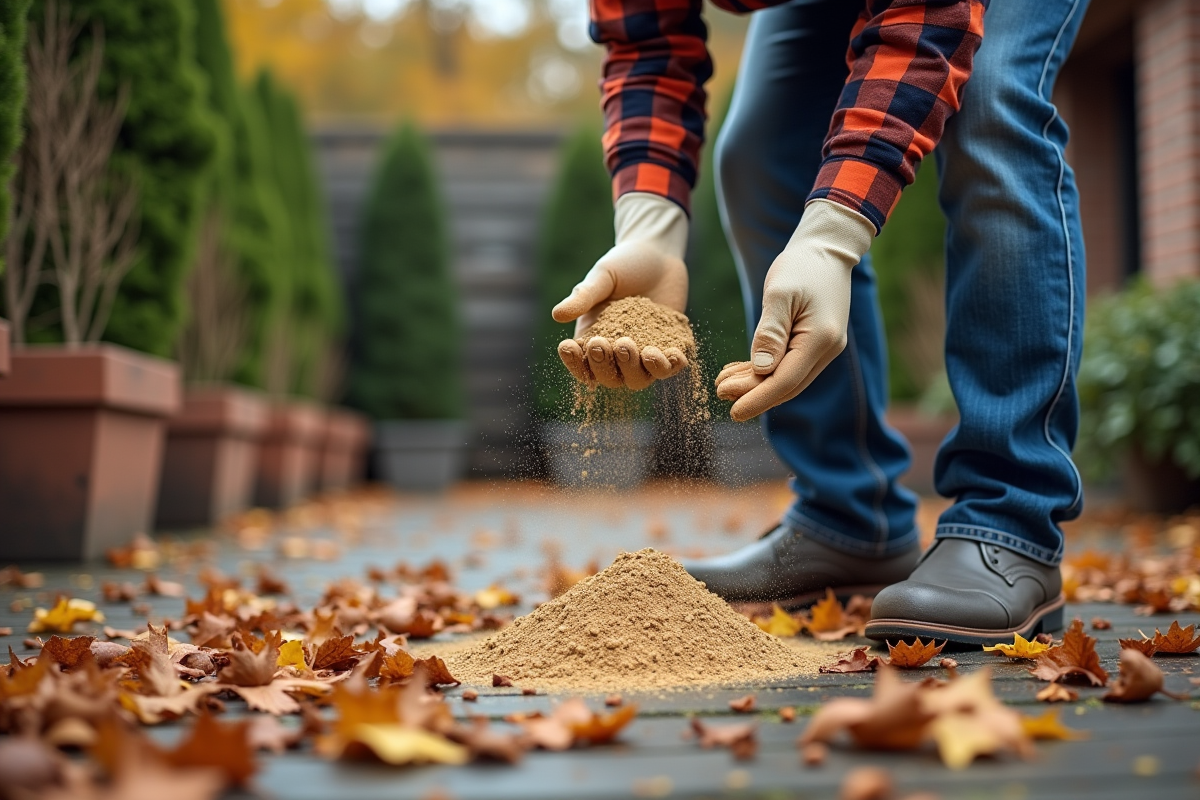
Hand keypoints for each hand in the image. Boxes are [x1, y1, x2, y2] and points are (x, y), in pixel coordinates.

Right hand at [553, 193, 690, 389]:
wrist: (659, 254)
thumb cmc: (623, 264)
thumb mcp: (601, 277)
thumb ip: (584, 296)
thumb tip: (557, 315)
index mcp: (593, 339)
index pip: (580, 362)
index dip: (573, 361)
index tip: (567, 345)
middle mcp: (616, 354)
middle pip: (610, 377)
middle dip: (607, 365)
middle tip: (608, 343)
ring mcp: (643, 356)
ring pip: (638, 379)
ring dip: (639, 369)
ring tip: (645, 351)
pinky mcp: (667, 350)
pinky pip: (669, 368)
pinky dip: (671, 366)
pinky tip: (677, 355)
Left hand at [715, 199, 874, 421]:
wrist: (826, 248)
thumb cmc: (802, 265)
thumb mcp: (780, 293)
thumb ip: (770, 332)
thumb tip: (761, 370)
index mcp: (820, 340)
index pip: (785, 382)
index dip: (758, 398)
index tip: (733, 412)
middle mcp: (826, 349)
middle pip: (786, 385)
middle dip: (753, 394)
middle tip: (719, 394)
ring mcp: (822, 347)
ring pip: (786, 377)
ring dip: (756, 384)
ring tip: (723, 385)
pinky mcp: (814, 341)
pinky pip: (788, 364)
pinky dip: (764, 370)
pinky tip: (739, 371)